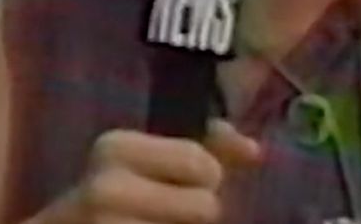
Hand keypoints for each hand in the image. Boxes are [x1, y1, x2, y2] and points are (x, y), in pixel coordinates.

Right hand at [33, 120, 260, 223]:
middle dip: (194, 214)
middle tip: (161, 214)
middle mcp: (106, 188)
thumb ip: (204, 147)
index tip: (174, 184)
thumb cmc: (111, 197)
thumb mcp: (148, 160)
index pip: (203, 165)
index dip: (204, 179)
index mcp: (115, 147)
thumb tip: (255, 150)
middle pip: (206, 207)